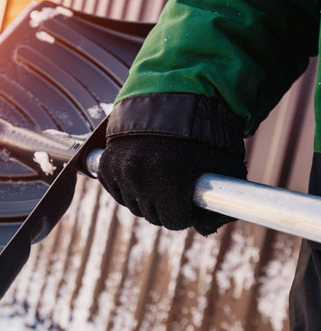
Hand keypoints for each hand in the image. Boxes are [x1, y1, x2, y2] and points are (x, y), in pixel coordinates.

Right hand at [97, 135, 246, 234]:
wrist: (168, 98)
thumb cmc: (202, 131)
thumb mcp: (224, 163)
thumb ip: (224, 200)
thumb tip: (208, 230)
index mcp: (169, 176)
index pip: (174, 221)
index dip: (186, 213)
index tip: (190, 201)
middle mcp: (139, 174)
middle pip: (152, 215)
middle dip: (166, 206)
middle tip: (177, 187)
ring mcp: (119, 168)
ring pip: (133, 205)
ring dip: (146, 198)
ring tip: (160, 176)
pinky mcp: (106, 163)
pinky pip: (116, 190)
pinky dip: (128, 187)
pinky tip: (142, 172)